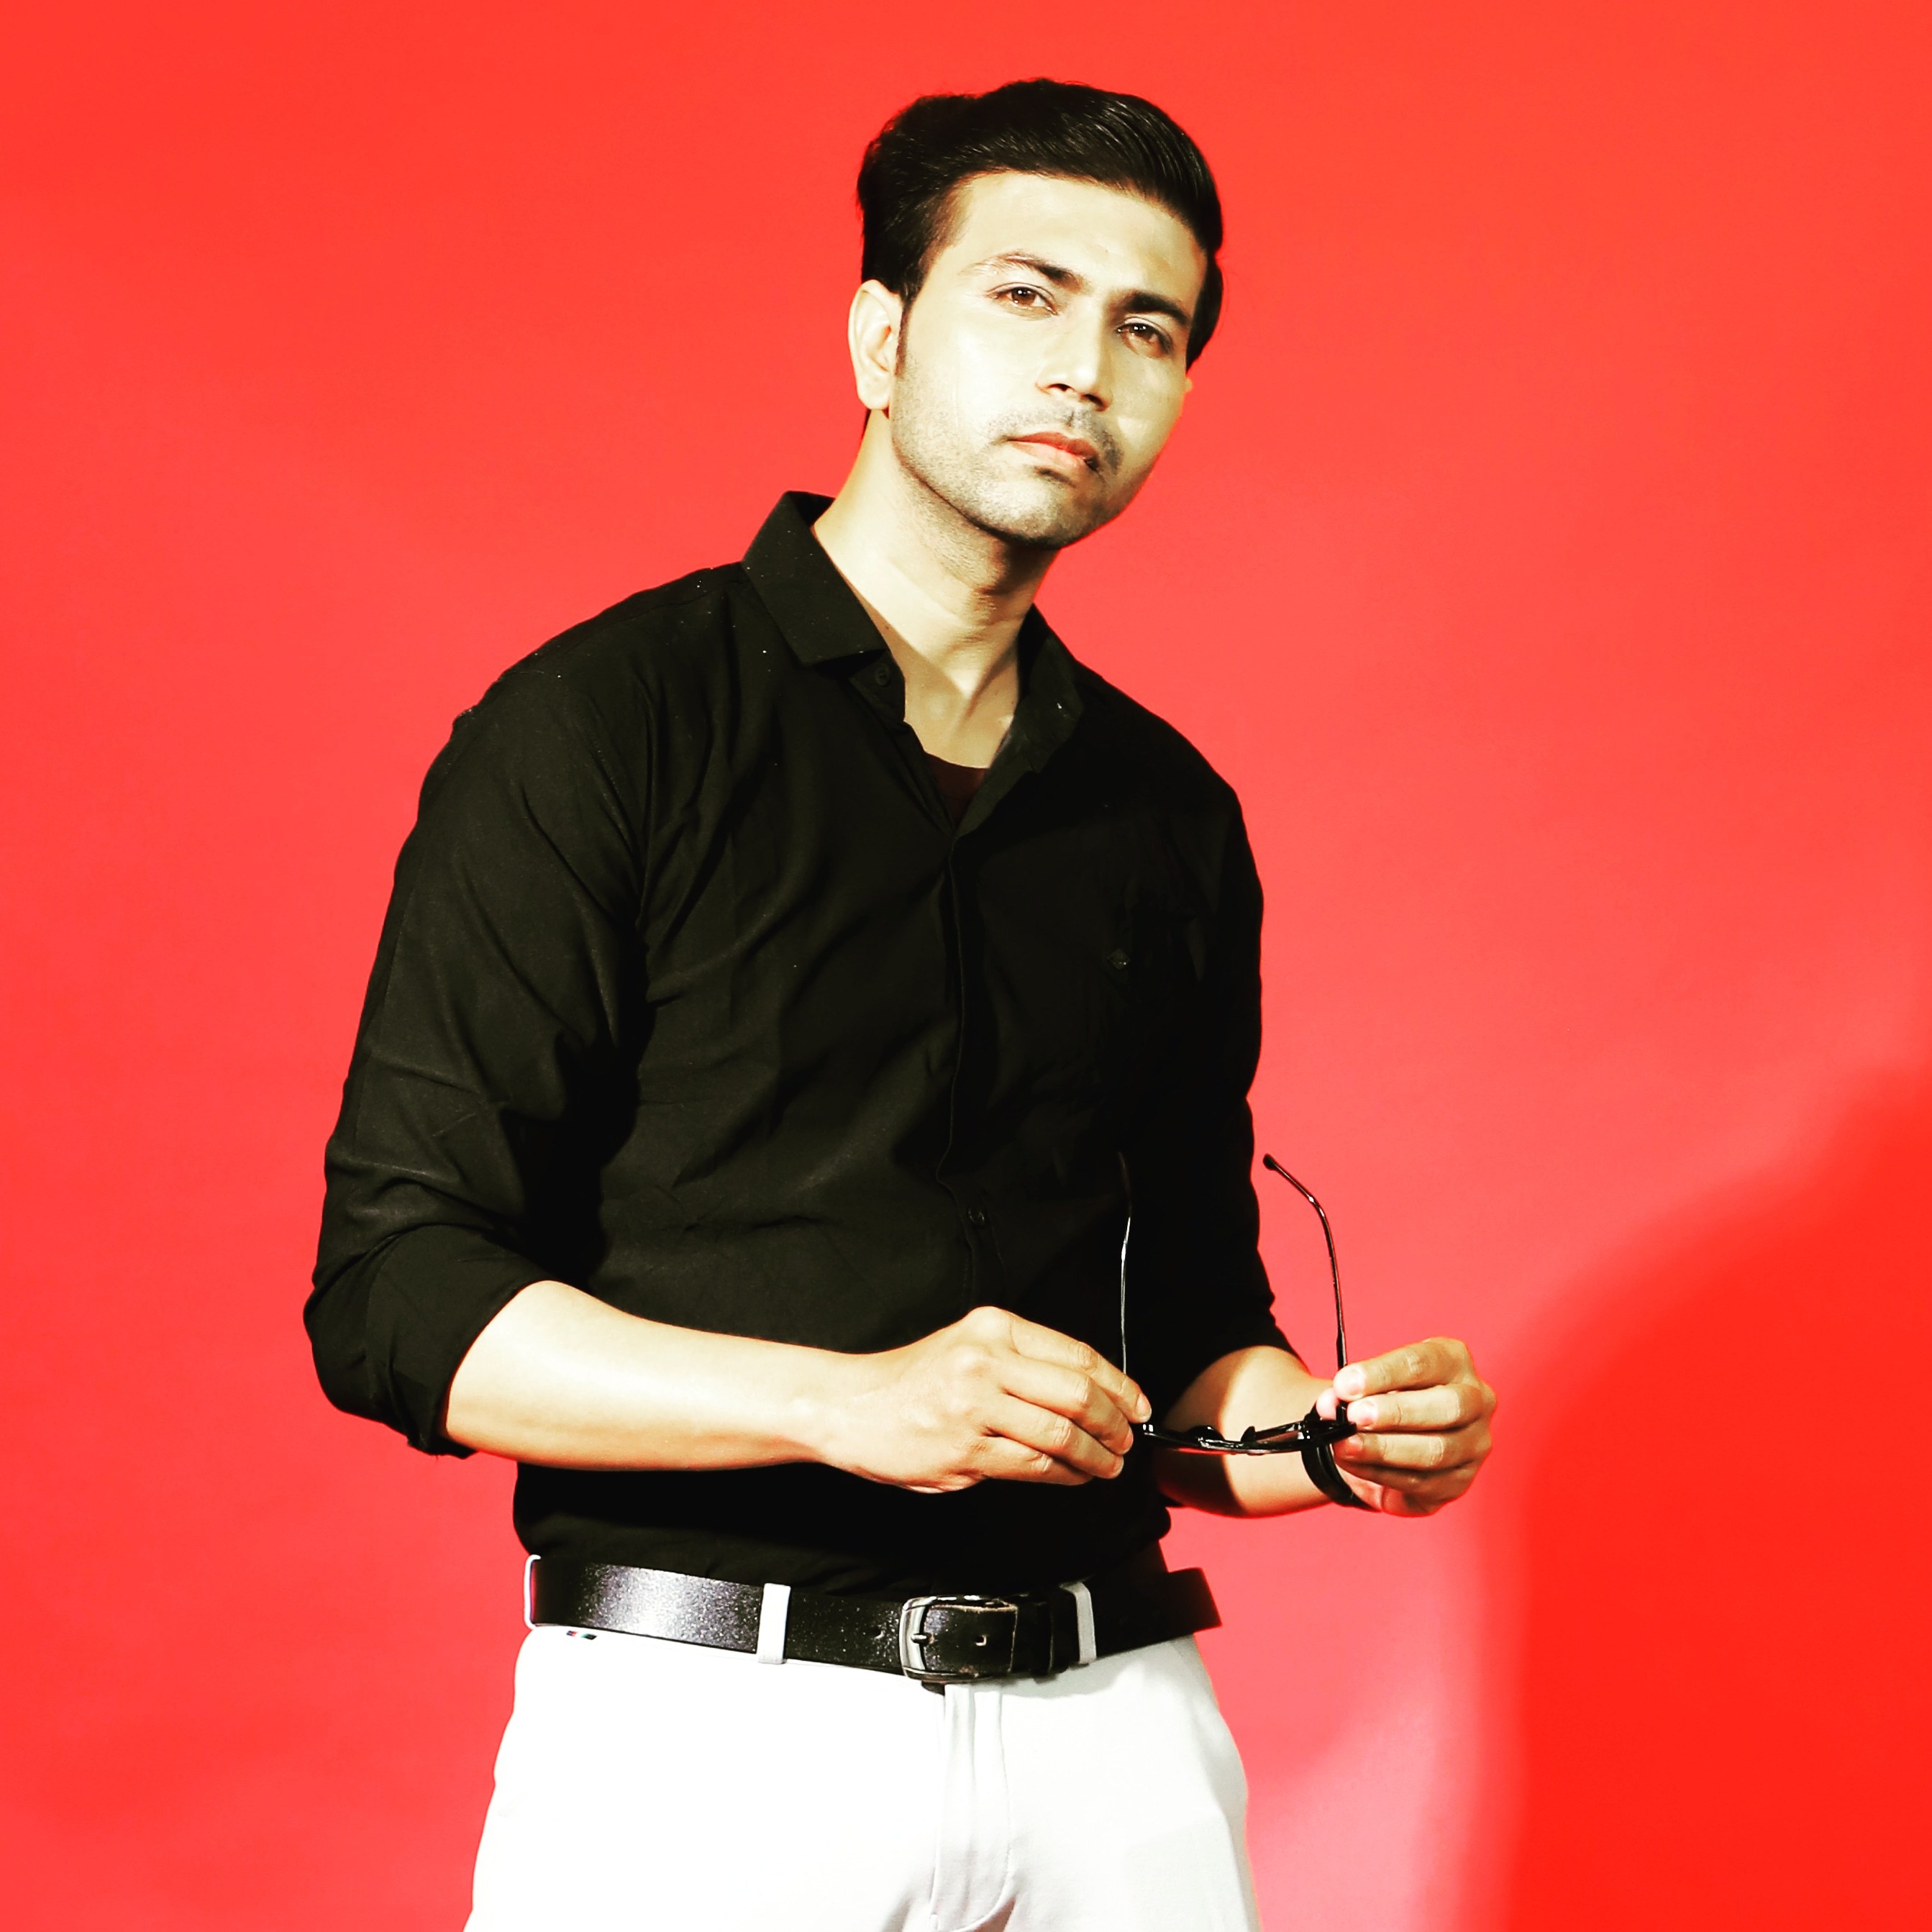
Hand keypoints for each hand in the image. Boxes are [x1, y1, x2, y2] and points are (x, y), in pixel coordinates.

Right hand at [816, 1306, 1151, 1493]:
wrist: (849, 1406)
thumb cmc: (910, 1380)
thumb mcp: (967, 1345)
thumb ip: (1022, 1360)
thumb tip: (1089, 1392)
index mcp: (993, 1328)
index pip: (1076, 1354)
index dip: (1118, 1383)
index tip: (1136, 1404)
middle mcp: (986, 1361)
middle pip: (1077, 1394)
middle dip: (1114, 1423)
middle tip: (1126, 1440)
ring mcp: (975, 1407)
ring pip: (1060, 1435)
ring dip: (1095, 1456)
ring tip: (1107, 1464)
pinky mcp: (965, 1451)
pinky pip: (1032, 1467)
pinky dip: (1063, 1476)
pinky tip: (1072, 1476)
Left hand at [1315, 1337, 1495, 1516]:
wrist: (1391, 1437)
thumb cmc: (1386, 1397)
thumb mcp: (1368, 1384)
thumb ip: (1350, 1392)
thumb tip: (1331, 1405)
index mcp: (1454, 1360)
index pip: (1423, 1361)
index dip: (1381, 1373)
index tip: (1344, 1385)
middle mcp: (1475, 1401)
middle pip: (1446, 1406)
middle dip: (1395, 1412)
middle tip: (1354, 1416)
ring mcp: (1473, 1444)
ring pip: (1436, 1451)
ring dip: (1384, 1449)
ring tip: (1346, 1444)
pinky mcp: (1459, 1481)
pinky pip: (1421, 1482)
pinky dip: (1381, 1473)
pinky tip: (1355, 1463)